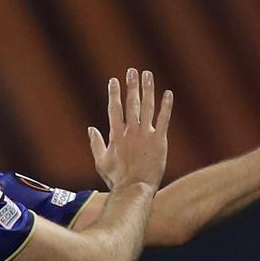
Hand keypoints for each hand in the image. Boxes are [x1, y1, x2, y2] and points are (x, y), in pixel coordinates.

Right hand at [88, 68, 172, 190]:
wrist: (134, 189)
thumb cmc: (117, 179)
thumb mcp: (100, 161)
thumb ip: (96, 143)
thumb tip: (91, 129)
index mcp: (116, 134)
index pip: (114, 108)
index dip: (114, 94)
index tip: (114, 81)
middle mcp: (130, 131)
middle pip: (131, 103)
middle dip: (131, 86)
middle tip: (132, 71)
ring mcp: (145, 135)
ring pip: (147, 107)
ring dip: (147, 89)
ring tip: (147, 75)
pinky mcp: (159, 141)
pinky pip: (164, 120)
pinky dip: (166, 106)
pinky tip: (168, 93)